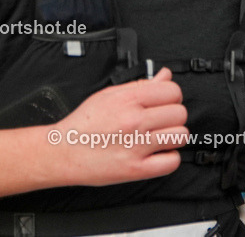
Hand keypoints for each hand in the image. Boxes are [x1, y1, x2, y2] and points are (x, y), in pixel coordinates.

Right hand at [51, 67, 187, 186]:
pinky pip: (172, 161)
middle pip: (180, 113)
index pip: (173, 91)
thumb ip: (139, 84)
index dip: (171, 96)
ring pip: (180, 135)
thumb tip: (164, 76)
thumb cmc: (84, 124)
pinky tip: (158, 153)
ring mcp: (137, 145)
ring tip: (159, 137)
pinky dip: (169, 158)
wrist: (64, 151)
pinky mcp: (137, 169)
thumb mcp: (108, 95)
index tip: (164, 102)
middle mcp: (134, 121)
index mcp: (127, 99)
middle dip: (172, 116)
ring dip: (173, 136)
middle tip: (160, 121)